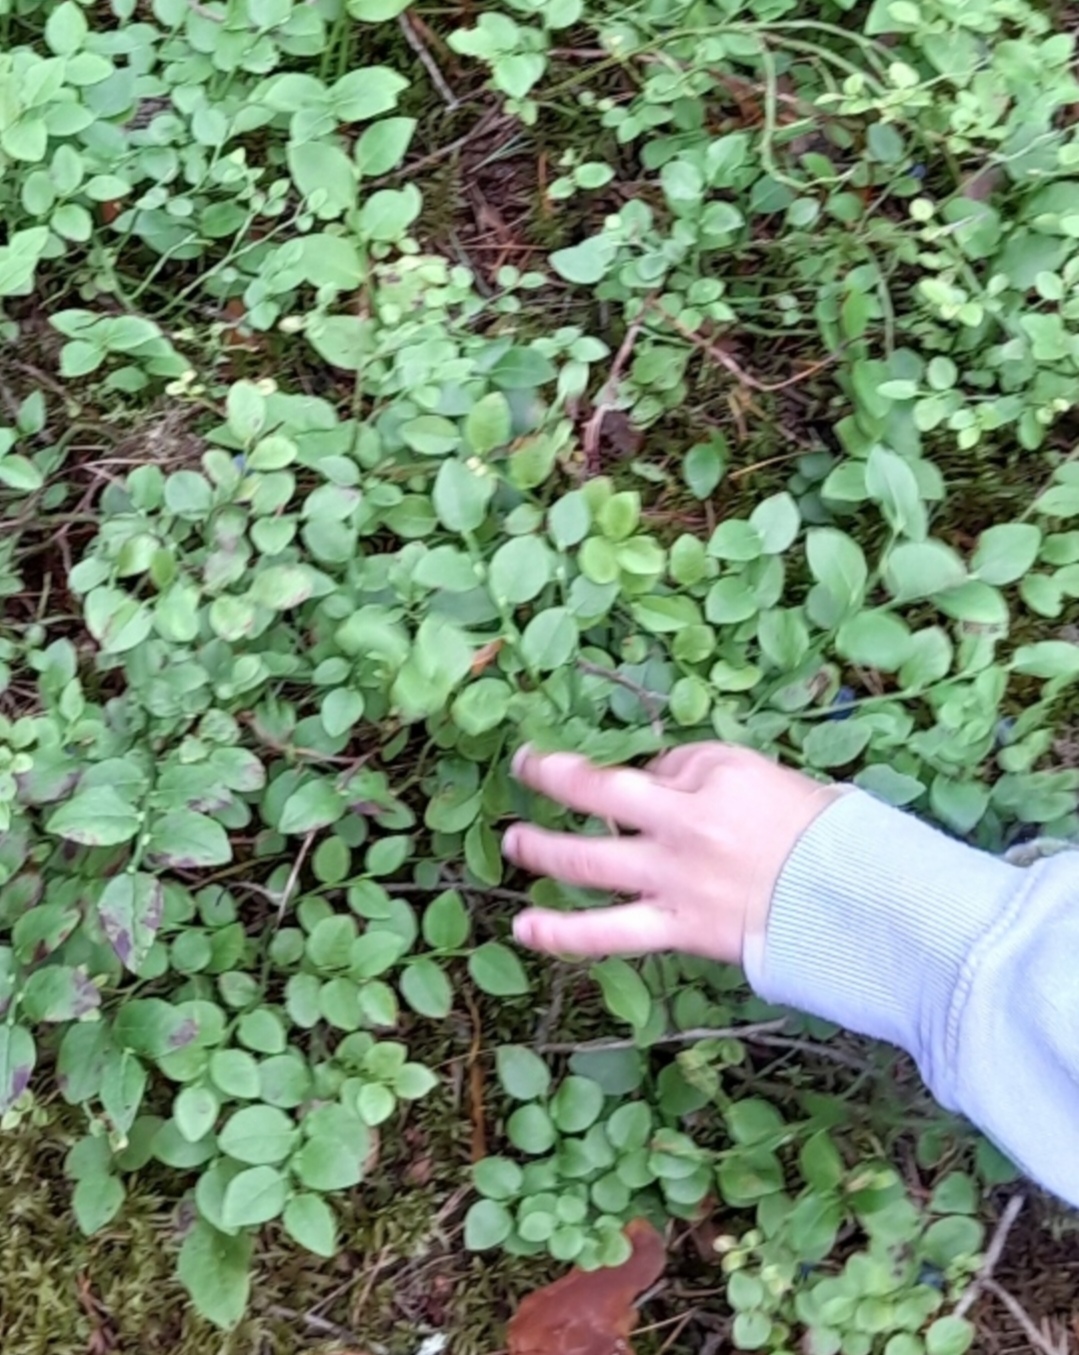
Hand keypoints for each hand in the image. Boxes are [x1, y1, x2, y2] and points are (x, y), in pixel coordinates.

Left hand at [502, 742, 841, 964]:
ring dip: (542, 849)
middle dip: (552, 777)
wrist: (856, 903)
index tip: (651, 780)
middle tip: (523, 768)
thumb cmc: (824, 835)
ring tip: (512, 843)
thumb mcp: (766, 777)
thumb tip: (660, 782)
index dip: (651, 772)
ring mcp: (673, 878)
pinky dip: (561, 933)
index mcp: (714, 775)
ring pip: (586, 861)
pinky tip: (524, 926)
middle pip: (598, 794)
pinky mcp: (675, 928)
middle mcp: (682, 822)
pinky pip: (607, 933)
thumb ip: (705, 774)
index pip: (658, 765)